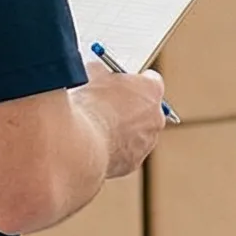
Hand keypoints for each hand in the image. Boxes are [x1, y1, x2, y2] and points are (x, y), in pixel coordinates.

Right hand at [75, 62, 166, 176]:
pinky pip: (125, 153)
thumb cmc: (87, 106)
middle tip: (107, 106)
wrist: (79, 143)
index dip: (134, 81)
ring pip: (137, 134)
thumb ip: (101, 72)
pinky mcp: (133, 162)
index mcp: (151, 90)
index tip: (122, 83)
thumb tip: (96, 73)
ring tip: (96, 128)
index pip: (150, 81)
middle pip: (146, 110)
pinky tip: (94, 144)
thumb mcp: (91, 74)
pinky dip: (113, 149)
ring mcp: (146, 143)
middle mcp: (156, 118)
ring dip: (122, 131)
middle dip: (129, 108)